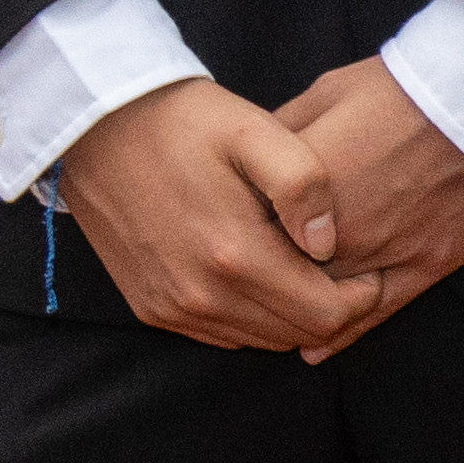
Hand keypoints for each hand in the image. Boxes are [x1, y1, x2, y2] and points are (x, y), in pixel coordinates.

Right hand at [53, 80, 375, 357]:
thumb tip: (327, 244)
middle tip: (341, 267)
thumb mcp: (255, 131)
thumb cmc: (186, 122)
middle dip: (333, 309)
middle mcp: (200, 296)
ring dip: (291, 314)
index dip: (362, 297)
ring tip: (301, 267)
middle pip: (297, 336)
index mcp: (234, 255)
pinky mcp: (151, 308)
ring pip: (261, 341)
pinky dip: (252, 316)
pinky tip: (259, 273)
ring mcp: (171, 308)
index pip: (327, 316)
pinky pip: (222, 334)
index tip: (367, 264)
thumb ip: (304, 184)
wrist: (97, 126)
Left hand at [249, 60, 463, 336]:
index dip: (228, 232)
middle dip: (256, 278)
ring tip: (271, 311)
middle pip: (280, 275)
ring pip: (325, 304)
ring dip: (295, 311)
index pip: (246, 229)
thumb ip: (278, 138)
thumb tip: (247, 167)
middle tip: (240, 277)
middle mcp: (340, 235)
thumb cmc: (405, 89)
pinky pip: (378, 313)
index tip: (220, 230)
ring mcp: (386, 255)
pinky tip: (314, 346)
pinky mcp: (428, 265)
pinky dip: (343, 334)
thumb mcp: (325, 94)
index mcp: (305, 191)